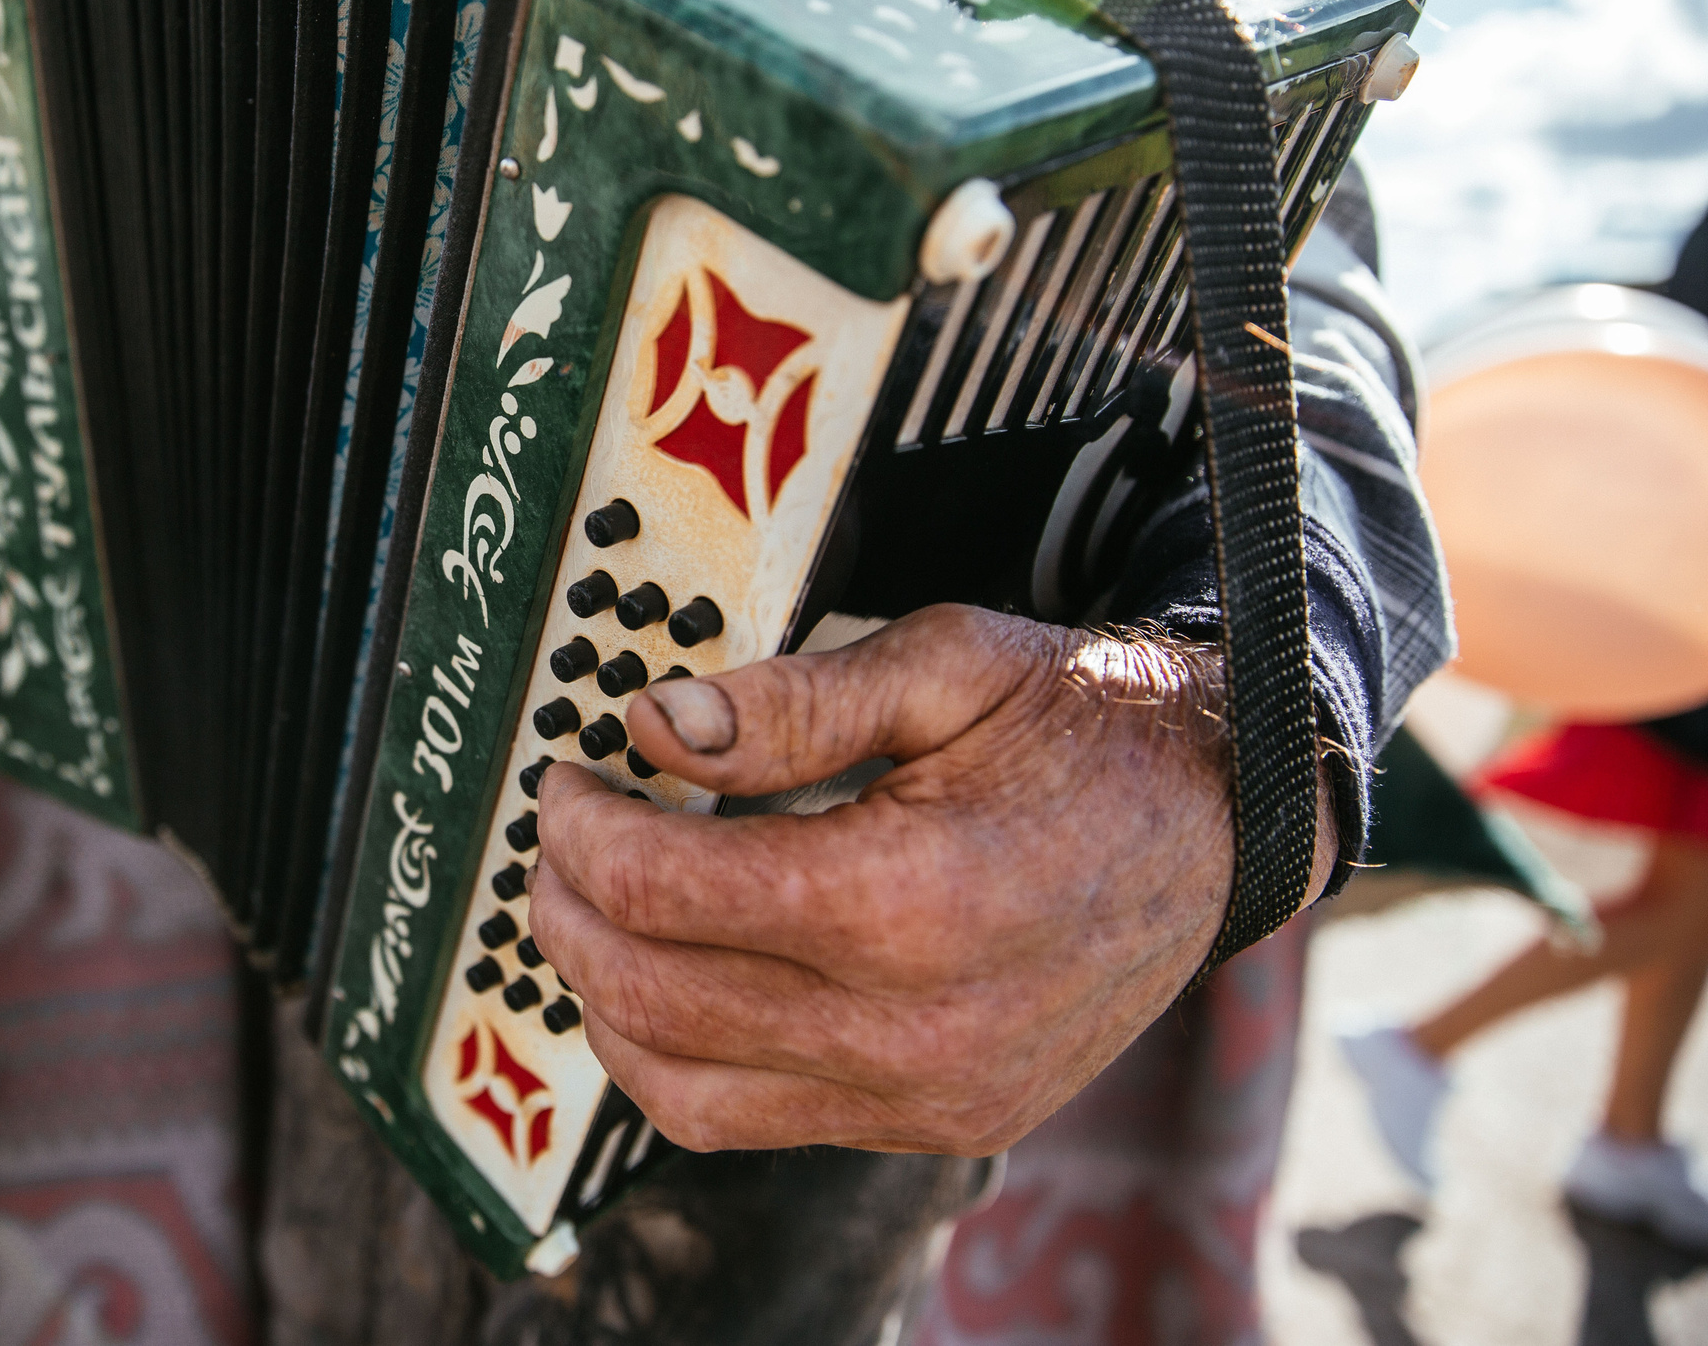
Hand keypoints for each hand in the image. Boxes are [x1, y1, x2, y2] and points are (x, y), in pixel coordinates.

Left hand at [526, 603, 1330, 1155]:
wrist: (1227, 825)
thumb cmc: (1087, 726)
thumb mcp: (949, 663)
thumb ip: (792, 700)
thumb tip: (653, 726)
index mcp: (915, 897)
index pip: (670, 889)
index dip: (585, 829)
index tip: (569, 777)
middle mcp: (919, 1025)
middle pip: (655, 994)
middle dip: (568, 908)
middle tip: (561, 835)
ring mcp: (930, 1096)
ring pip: (682, 1088)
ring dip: (606, 997)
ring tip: (597, 906)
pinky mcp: (939, 1125)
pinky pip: (752, 1123)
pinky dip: (680, 1058)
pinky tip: (675, 973)